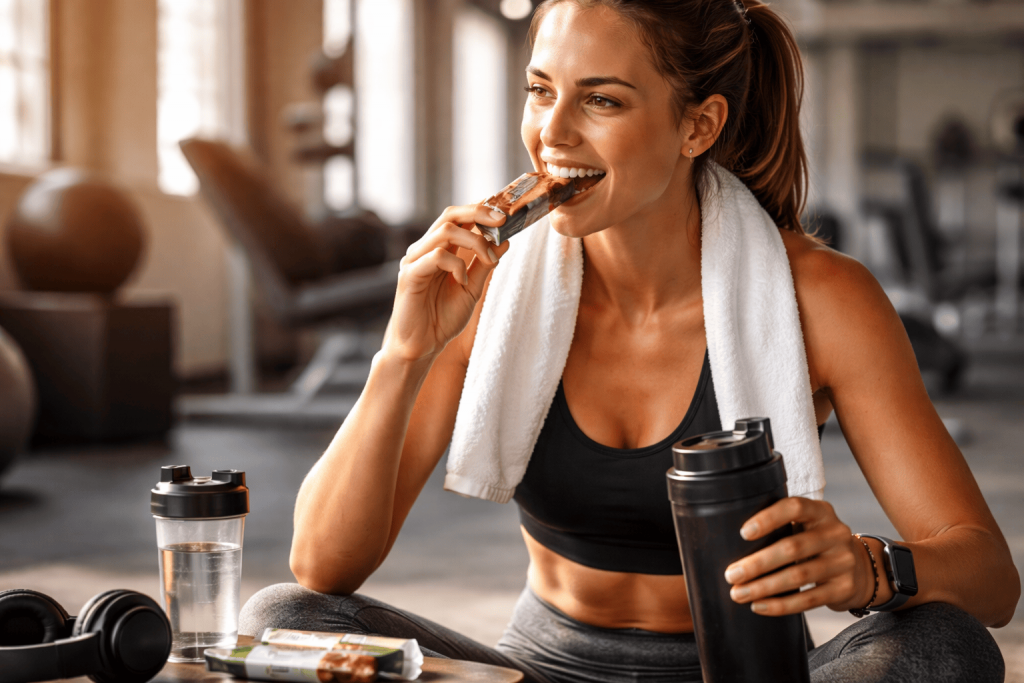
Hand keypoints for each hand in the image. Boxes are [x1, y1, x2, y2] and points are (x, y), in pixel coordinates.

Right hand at [382, 204, 510, 362]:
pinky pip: (436, 256)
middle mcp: (425, 249)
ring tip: (490, 260)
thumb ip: (484, 265)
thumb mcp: (472, 289)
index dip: (480, 209)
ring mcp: (415, 260)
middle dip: (478, 212)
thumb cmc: (442, 318)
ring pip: (445, 231)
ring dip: (475, 242)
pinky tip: (462, 281)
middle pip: (450, 215)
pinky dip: (456, 265)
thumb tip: (504, 240)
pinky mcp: (410, 275)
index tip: (506, 212)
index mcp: (439, 249)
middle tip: (502, 220)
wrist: (422, 346)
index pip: (458, 218)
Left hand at [723, 497, 874, 615]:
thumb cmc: (816, 542)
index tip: (743, 533)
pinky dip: (780, 604)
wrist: (860, 568)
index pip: (794, 507)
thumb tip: (728, 538)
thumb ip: (781, 525)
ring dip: (764, 587)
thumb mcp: (807, 525)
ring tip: (738, 593)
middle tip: (731, 574)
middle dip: (757, 563)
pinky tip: (760, 606)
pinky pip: (808, 599)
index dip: (768, 519)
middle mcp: (835, 533)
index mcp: (821, 511)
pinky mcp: (844, 588)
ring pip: (798, 576)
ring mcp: (843, 561)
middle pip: (792, 548)